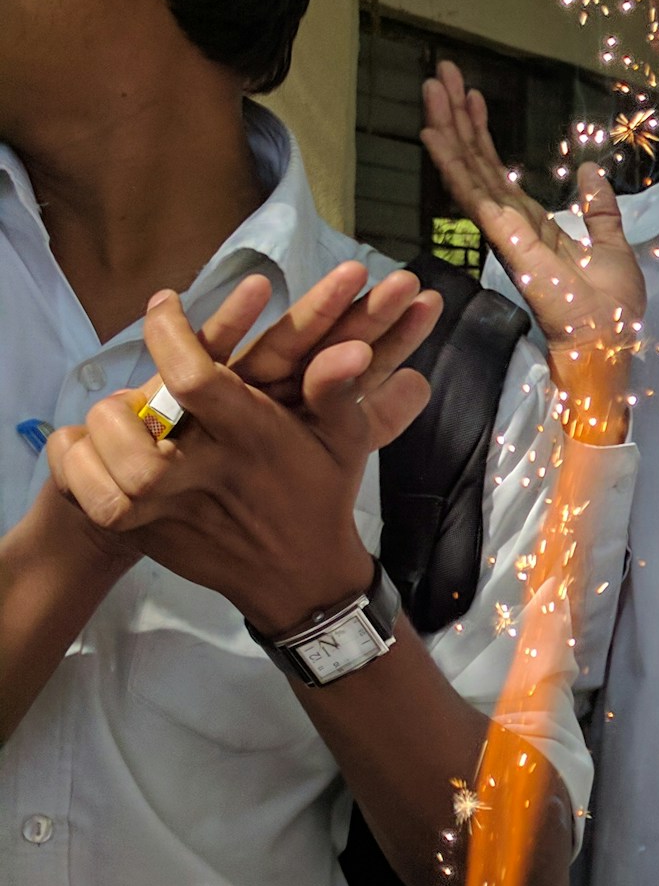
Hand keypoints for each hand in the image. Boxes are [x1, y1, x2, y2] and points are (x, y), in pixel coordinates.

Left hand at [46, 278, 439, 632]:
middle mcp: (211, 476)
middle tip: (124, 397)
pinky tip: (88, 460)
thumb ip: (337, 391)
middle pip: (137, 441)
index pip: (196, 378)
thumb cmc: (320, 493)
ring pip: (113, 485)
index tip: (163, 305)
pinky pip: (98, 509)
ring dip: (93, 448)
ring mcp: (179, 514)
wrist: (302, 581)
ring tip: (103, 426)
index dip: (169, 333)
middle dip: (116, 410)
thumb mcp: (344, 439)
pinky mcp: (155, 540)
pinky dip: (79, 479)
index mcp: (255, 439)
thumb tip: (352, 348)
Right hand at [421, 59, 642, 433]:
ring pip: (470, 171)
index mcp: (533, 227)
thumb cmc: (612, 307)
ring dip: (450, 128)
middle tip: (441, 74)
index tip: (472, 97)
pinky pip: (475, 196)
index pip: (499, 173)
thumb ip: (600, 210)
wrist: (610, 342)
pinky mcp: (506, 241)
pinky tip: (434, 134)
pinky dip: (454, 164)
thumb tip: (591, 172)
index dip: (483, 135)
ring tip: (432, 86)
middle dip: (459, 118)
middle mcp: (510, 227)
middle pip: (478, 163)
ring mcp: (504, 234)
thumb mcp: (613, 245)